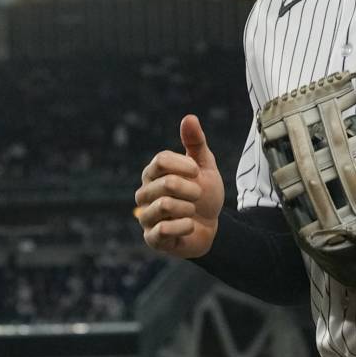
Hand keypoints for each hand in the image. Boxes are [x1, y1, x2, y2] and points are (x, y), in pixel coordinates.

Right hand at [134, 114, 225, 258]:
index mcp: (153, 173)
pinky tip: (190, 226)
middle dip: (192, 190)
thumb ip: (196, 143)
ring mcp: (146, 217)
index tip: (197, 172)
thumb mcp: (204, 167)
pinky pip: (165, 230)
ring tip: (192, 211)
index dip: (184, 165)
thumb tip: (189, 117)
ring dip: (189, 208)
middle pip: (166, 183)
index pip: (161, 160)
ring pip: (165, 206)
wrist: (211, 228)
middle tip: (198, 195)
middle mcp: (144, 193)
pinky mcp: (152, 239)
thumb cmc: (204, 195)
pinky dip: (185, 226)